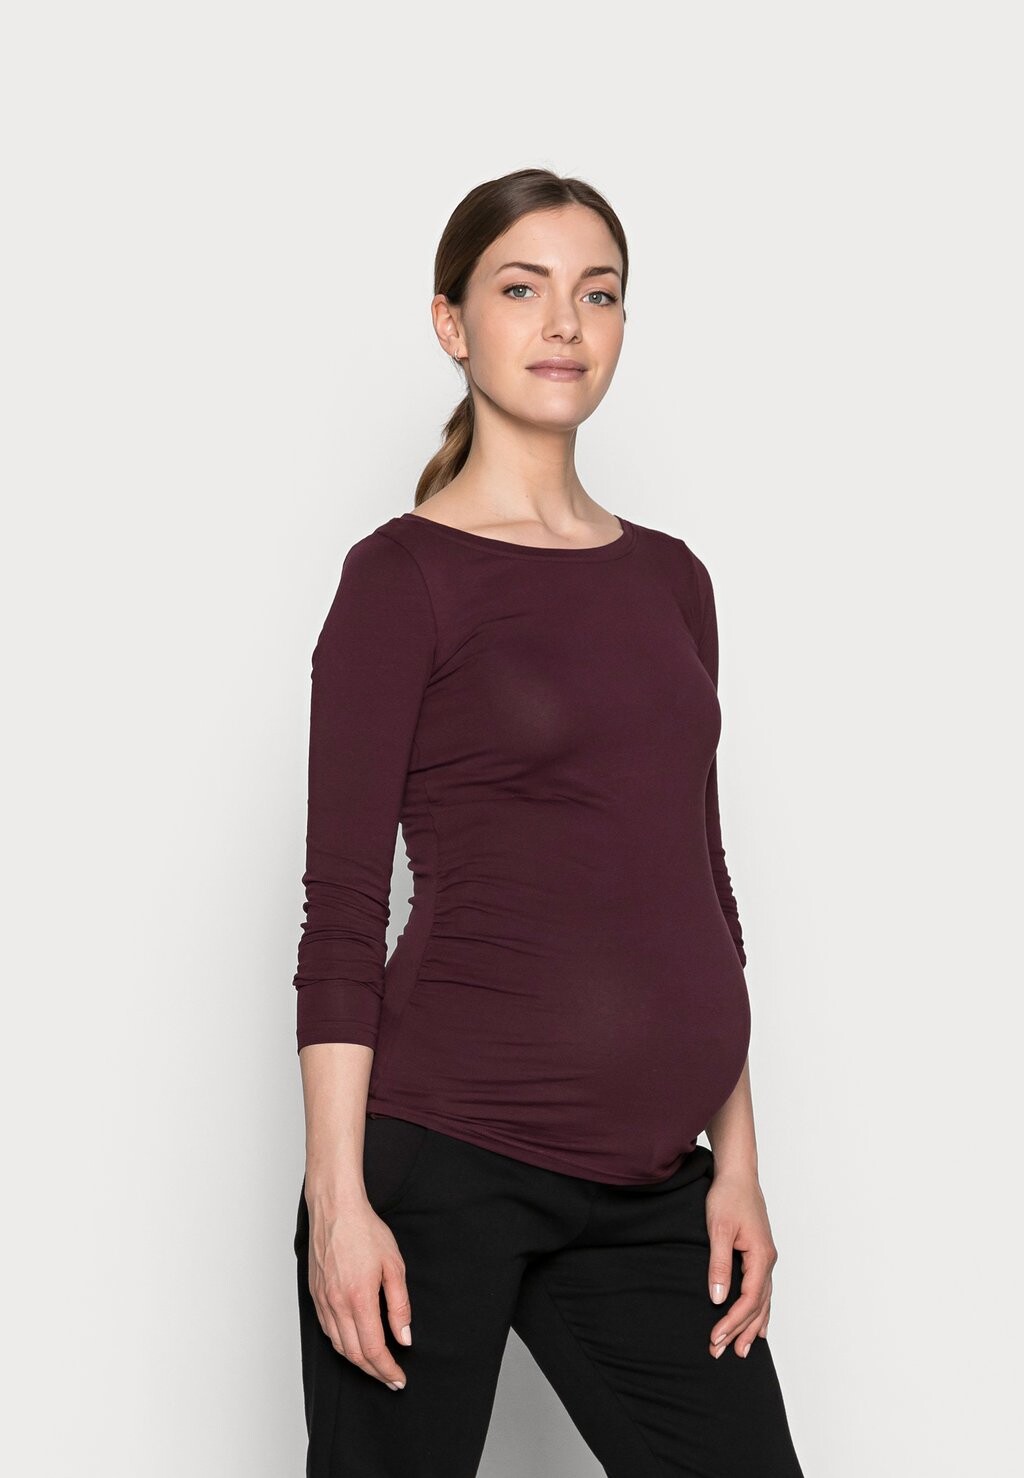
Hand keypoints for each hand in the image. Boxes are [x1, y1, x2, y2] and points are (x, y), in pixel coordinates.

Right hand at [306, 1189, 413, 1389]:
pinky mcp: (315, 1294)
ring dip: (358, 1362)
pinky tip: (354, 1343)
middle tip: (391, 1379)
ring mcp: (323, 1300)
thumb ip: (400, 1305)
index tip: (399, 1379)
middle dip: (374, 1372)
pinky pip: (327, 1330)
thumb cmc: (366, 1231)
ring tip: (376, 1366)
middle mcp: (336, 1304)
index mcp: (359, 1298)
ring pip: (338, 1345)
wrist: (336, 1209)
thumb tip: (404, 1338)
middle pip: (354, 1354)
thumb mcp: (394, 1265)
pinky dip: (342, 1344)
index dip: (387, 1369)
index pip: (373, 1349)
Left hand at [704, 1166, 777, 1359]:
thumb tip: (718, 1299)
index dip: (732, 1322)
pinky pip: (762, 1290)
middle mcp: (768, 1261)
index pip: (748, 1300)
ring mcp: (766, 1258)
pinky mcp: (759, 1254)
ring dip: (751, 1326)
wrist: (738, 1174)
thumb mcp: (718, 1229)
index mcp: (761, 1257)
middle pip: (757, 1306)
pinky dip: (759, 1310)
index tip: (716, 1338)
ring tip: (743, 1350)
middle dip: (740, 1331)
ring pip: (762, 1301)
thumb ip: (719, 1265)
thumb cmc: (728, 1197)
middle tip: (722, 1353)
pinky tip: (759, 1324)